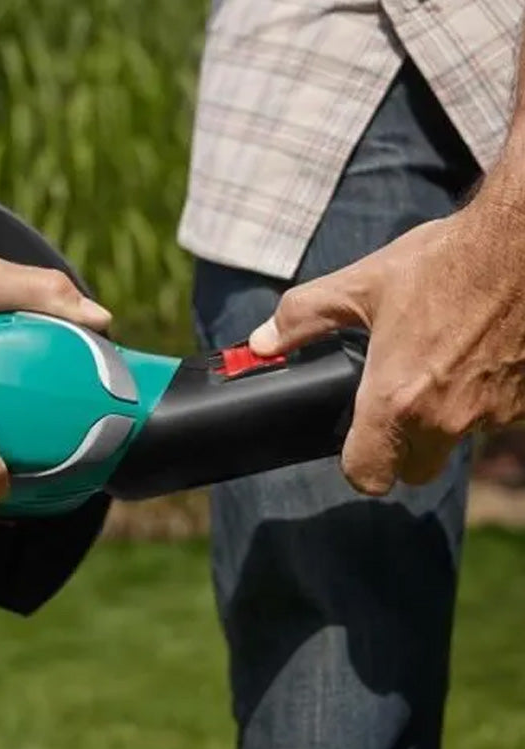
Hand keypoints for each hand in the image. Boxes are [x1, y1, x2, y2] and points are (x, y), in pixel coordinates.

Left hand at [248, 198, 524, 494]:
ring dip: (447, 417)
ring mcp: (496, 415)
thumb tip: (260, 343)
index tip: (356, 442)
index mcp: (395, 399)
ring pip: (459, 441)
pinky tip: (479, 354)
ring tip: (440, 360)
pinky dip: (485, 397)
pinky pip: (498, 417)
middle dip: (402, 450)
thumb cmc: (443, 261)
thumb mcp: (360, 285)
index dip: (357, 466)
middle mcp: (447, 419)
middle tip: (397, 401)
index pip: (367, 477)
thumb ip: (303, 320)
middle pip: (416, 470)